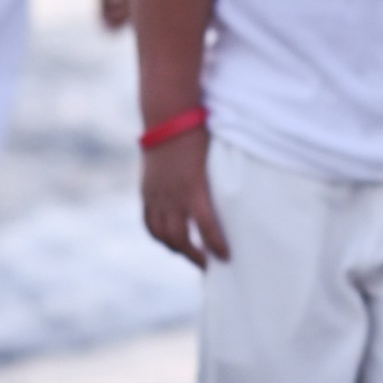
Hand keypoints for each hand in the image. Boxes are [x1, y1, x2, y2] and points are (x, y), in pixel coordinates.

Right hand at [142, 129, 228, 265]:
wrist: (168, 118)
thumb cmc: (199, 135)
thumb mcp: (215, 162)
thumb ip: (220, 185)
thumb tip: (236, 205)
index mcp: (193, 189)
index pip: (206, 227)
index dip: (216, 245)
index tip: (225, 257)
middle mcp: (172, 196)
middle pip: (180, 238)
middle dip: (194, 255)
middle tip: (208, 264)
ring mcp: (156, 195)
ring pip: (162, 235)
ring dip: (176, 249)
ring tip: (189, 255)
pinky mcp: (147, 191)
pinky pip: (149, 222)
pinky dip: (159, 235)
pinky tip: (169, 241)